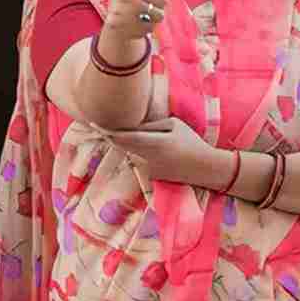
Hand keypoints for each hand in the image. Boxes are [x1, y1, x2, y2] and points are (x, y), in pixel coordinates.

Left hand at [94, 117, 217, 185]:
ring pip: (132, 152)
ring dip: (130, 145)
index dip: (109, 131)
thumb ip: (153, 125)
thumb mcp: (175, 125)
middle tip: (99, 127)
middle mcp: (148, 157)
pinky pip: (141, 160)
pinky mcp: (151, 175)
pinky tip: (159, 153)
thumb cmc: (191, 142)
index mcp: (155, 142)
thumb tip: (135, 126)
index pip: (126, 136)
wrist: (204, 168)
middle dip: (111, 136)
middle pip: (122, 145)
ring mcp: (148, 168)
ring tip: (137, 136)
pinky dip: (143, 154)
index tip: (95, 125)